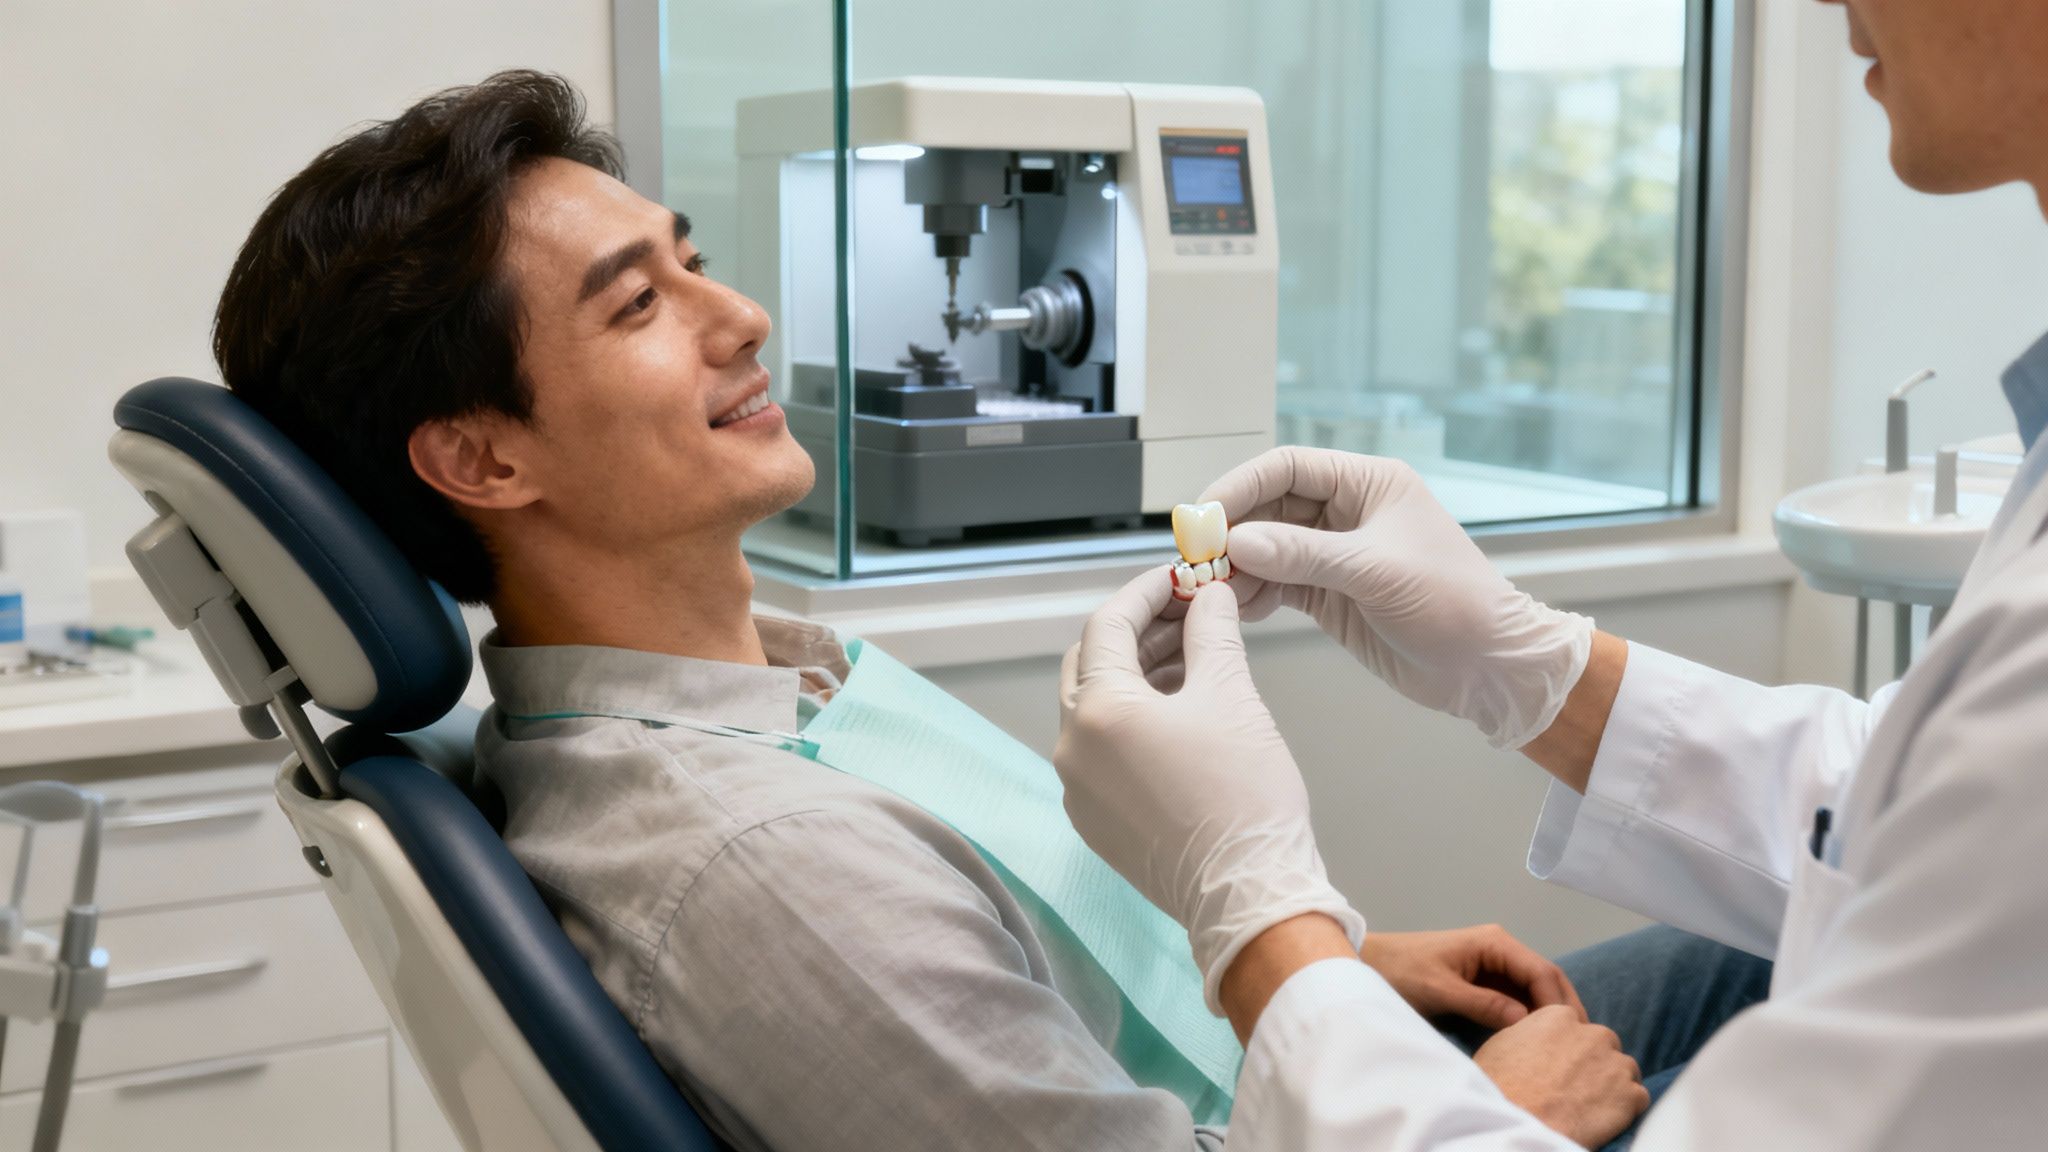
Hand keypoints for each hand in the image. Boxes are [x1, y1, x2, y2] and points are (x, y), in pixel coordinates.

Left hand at [1055, 572, 1366, 1009]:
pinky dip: (1133, 723)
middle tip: (1188, 614)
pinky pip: (1102, 754)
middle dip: (1138, 632)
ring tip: (1193, 659)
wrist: (1249, 896)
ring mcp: (1078, 790)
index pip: (1108, 626)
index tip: (1181, 576)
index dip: (1147, 592)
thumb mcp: (1231, 695)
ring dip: (1138, 677)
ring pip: (1095, 710)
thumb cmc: (1244, 795)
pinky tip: (1180, 713)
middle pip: (1091, 665)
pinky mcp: (1095, 822)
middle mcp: (1071, 749)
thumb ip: (1212, 632)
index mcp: (1097, 712)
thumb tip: (1209, 595)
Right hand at [1201, 446, 1593, 749]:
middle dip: (1232, 531)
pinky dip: (1252, 595)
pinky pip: (1276, 584)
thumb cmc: (1452, 603)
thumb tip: (1236, 540)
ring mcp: (1335, 555)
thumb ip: (1303, 555)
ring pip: (1267, 549)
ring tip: (1210, 590)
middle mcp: (1348, 513)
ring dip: (1236, 567)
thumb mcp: (1375, 572)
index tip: (1205, 515)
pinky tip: (1235, 610)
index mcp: (1368, 484)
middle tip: (1196, 559)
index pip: (1289, 467)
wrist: (1487, 666)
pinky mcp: (1328, 594)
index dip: (1242, 486)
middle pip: (1270, 507)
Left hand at [1361, 925, 1585, 1030]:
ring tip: (1565, 1045)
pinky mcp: (1485, 981)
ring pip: (1534, 989)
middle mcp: (1500, 949)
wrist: (1370, 964)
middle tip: (1580, 1043)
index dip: (1558, 1002)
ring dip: (1549, 1013)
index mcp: (1494, 943)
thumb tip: (1526, 1019)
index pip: (1541, 971)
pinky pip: (1518, 998)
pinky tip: (1539, 1039)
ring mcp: (1494, 965)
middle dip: (1563, 1007)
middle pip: (1545, 978)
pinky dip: (1531, 1016)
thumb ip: (1483, 1003)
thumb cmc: (1401, 971)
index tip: (1568, 1033)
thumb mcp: (1441, 990)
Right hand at [1474, 1006, 1648, 1148]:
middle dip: (1595, 1062)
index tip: (1561, 1065)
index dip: (1569, 1047)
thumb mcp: (1502, 1043)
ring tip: (1590, 1105)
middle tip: (1576, 1087)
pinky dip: (1627, 1109)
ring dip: (1613, 1084)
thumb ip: (1530, 1031)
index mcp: (1559, 1016)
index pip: (1575, 1025)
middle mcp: (1592, 1034)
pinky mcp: (1630, 1095)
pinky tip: (1604, 1119)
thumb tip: (1537, 1038)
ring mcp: (1614, 1064)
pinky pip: (1638, 1097)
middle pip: (1604, 1043)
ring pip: (1625, 1069)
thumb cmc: (1499, 1086)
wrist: (1515, 1120)